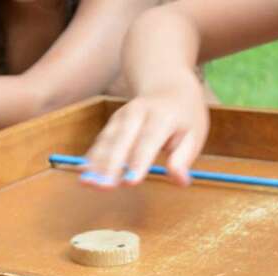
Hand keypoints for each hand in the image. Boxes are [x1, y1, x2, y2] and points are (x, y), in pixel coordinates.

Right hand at [82, 75, 208, 187]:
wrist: (167, 86)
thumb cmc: (184, 117)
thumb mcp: (194, 134)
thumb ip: (184, 158)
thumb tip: (179, 181)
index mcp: (162, 116)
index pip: (148, 141)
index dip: (138, 162)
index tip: (130, 182)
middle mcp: (137, 113)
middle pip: (121, 141)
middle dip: (110, 166)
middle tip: (103, 187)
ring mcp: (121, 117)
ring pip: (106, 142)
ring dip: (96, 164)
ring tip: (88, 183)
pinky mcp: (111, 125)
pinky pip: (100, 142)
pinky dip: (91, 158)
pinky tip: (83, 173)